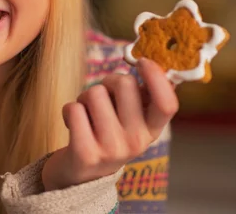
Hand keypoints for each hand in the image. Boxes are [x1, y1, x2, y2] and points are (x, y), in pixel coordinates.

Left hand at [42, 58, 177, 190]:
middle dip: (108, 81)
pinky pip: (74, 109)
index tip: (142, 62)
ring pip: (94, 92)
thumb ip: (143, 95)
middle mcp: (137, 141)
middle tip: (103, 98)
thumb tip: (152, 63)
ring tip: (87, 115)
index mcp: (153, 130)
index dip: (156, 77)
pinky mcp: (85, 153)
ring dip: (85, 97)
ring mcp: (112, 149)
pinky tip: (74, 125)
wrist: (81, 173)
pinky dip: (69, 110)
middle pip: (125, 83)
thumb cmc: (107, 133)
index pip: (167, 103)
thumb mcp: (132, 120)